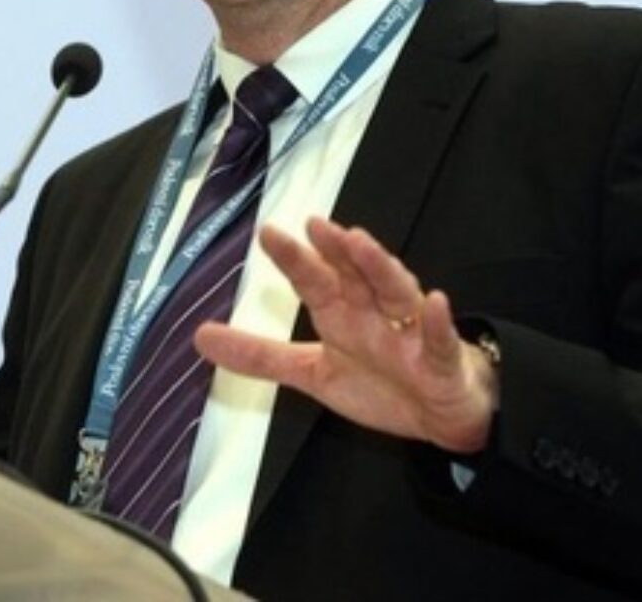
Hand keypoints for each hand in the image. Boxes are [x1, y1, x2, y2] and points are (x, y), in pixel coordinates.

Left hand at [195, 217, 497, 453]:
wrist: (442, 416)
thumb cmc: (382, 382)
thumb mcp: (313, 373)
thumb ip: (261, 356)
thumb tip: (199, 336)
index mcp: (342, 314)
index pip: (315, 281)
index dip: (294, 259)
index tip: (268, 233)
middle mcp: (374, 313)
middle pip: (354, 276)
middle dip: (336, 251)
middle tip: (316, 225)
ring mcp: (409, 334)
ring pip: (395, 293)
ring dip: (379, 268)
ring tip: (360, 244)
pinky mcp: (442, 361)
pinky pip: (439, 340)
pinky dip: (436, 322)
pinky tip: (433, 302)